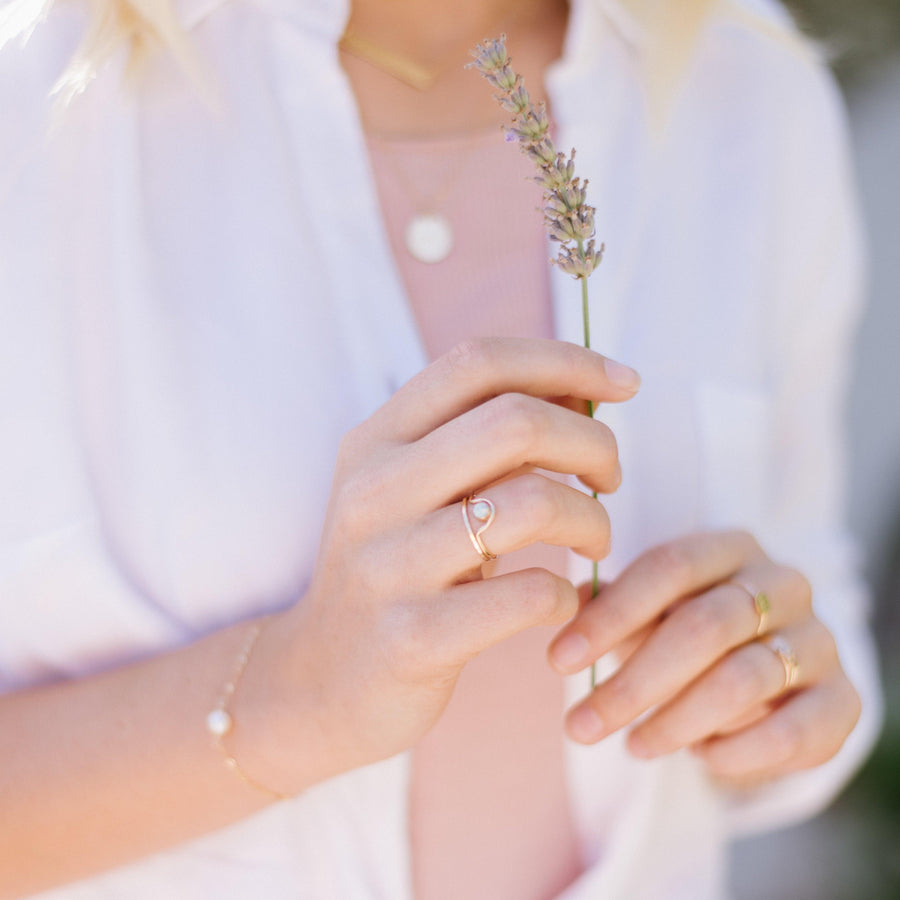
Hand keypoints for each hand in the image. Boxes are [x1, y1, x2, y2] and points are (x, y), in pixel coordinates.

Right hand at [271, 338, 639, 785]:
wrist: (320, 681)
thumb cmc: (393, 572)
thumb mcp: (412, 490)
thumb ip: (480, 439)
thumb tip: (578, 389)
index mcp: (376, 440)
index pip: (478, 362)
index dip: (565, 360)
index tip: (624, 383)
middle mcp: (374, 490)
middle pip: (516, 422)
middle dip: (593, 442)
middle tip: (610, 476)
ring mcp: (389, 564)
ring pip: (534, 504)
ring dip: (593, 520)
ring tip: (594, 541)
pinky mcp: (414, 637)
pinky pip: (531, 594)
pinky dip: (567, 595)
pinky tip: (558, 604)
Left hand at [547, 530, 862, 788]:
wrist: (775, 675)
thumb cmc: (692, 631)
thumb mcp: (651, 611)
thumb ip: (612, 609)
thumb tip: (565, 607)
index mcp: (731, 547)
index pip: (668, 568)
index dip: (610, 615)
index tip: (558, 660)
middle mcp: (783, 583)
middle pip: (704, 627)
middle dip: (633, 682)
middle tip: (581, 725)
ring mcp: (818, 640)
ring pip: (742, 680)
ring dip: (676, 721)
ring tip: (632, 746)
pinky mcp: (842, 699)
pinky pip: (792, 732)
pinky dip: (738, 752)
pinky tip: (700, 758)